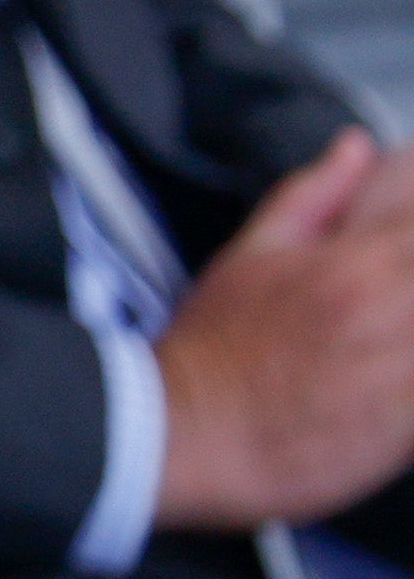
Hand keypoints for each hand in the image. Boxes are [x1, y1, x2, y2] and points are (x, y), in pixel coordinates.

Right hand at [158, 129, 413, 530]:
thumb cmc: (216, 345)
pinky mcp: (409, 424)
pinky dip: (413, 371)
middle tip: (389, 288)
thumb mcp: (251, 254)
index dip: (413, 202)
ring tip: (386, 327)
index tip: (396, 229)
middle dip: (409, 264)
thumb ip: (314, 196)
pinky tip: (389, 368)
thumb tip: (358, 146)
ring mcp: (405, 367)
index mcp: (356, 259)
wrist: (187, 433)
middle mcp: (392, 306)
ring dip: (408, 314)